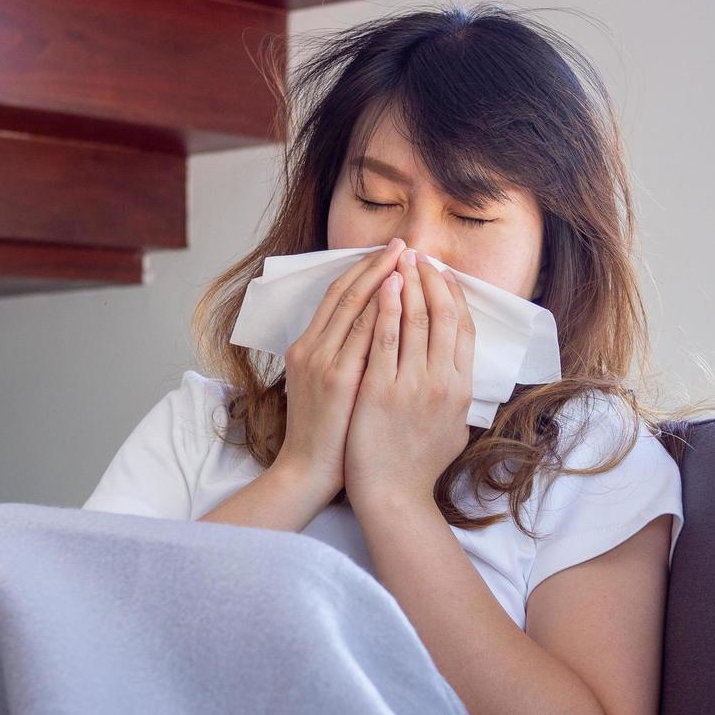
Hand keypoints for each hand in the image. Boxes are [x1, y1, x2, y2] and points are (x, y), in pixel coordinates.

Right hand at [274, 237, 406, 499]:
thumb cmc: (327, 434)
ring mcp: (322, 362)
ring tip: (407, 258)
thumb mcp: (325, 387)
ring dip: (383, 278)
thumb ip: (342, 358)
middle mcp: (311, 348)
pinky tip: (402, 294)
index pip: (336, 296)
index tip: (388, 253)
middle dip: (376, 265)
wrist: (308, 472)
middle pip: (346, 292)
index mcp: (306, 347)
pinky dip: (382, 311)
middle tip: (403, 243)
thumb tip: (374, 333)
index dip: (363, 271)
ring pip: (355, 307)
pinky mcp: (337, 379)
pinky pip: (365, 336)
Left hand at [344, 247, 476, 509]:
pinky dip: (385, 307)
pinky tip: (382, 285)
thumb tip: (461, 372)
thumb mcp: (454, 430)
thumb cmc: (418, 466)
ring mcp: (412, 384)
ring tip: (400, 259)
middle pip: (441, 316)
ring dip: (408, 283)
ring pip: (414, 319)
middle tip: (420, 255)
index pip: (463, 328)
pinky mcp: (381, 389)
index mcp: (462, 389)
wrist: (391, 495)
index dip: (453, 296)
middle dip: (430, 279)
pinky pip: (384, 337)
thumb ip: (459, 398)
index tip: (442, 275)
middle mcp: (442, 382)